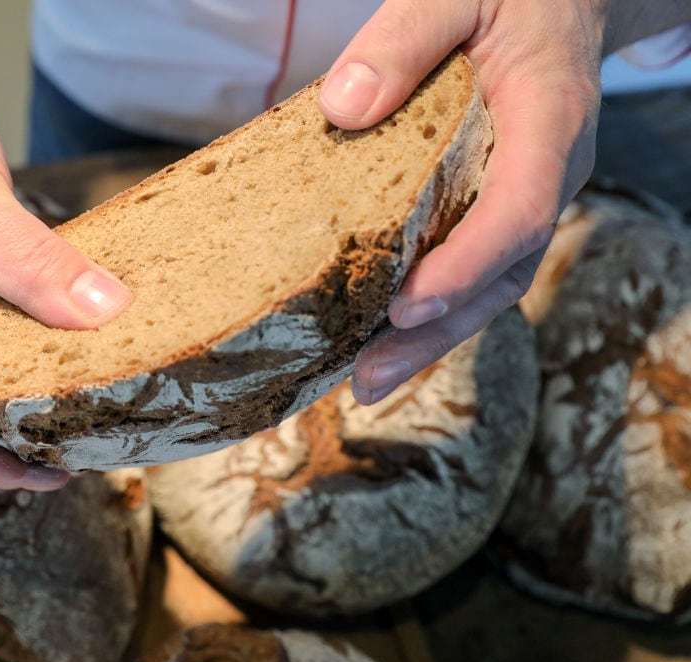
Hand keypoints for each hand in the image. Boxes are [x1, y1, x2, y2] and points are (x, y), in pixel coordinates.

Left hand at [317, 0, 690, 403]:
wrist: (560, 0)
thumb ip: (405, 38)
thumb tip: (342, 108)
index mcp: (549, 121)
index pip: (520, 208)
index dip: (467, 263)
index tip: (406, 305)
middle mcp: (549, 174)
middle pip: (504, 273)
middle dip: (438, 333)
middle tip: (368, 378)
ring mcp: (528, 197)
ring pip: (491, 286)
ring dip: (432, 340)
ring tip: (365, 382)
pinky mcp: (499, 207)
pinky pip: (474, 269)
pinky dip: (434, 312)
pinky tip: (381, 340)